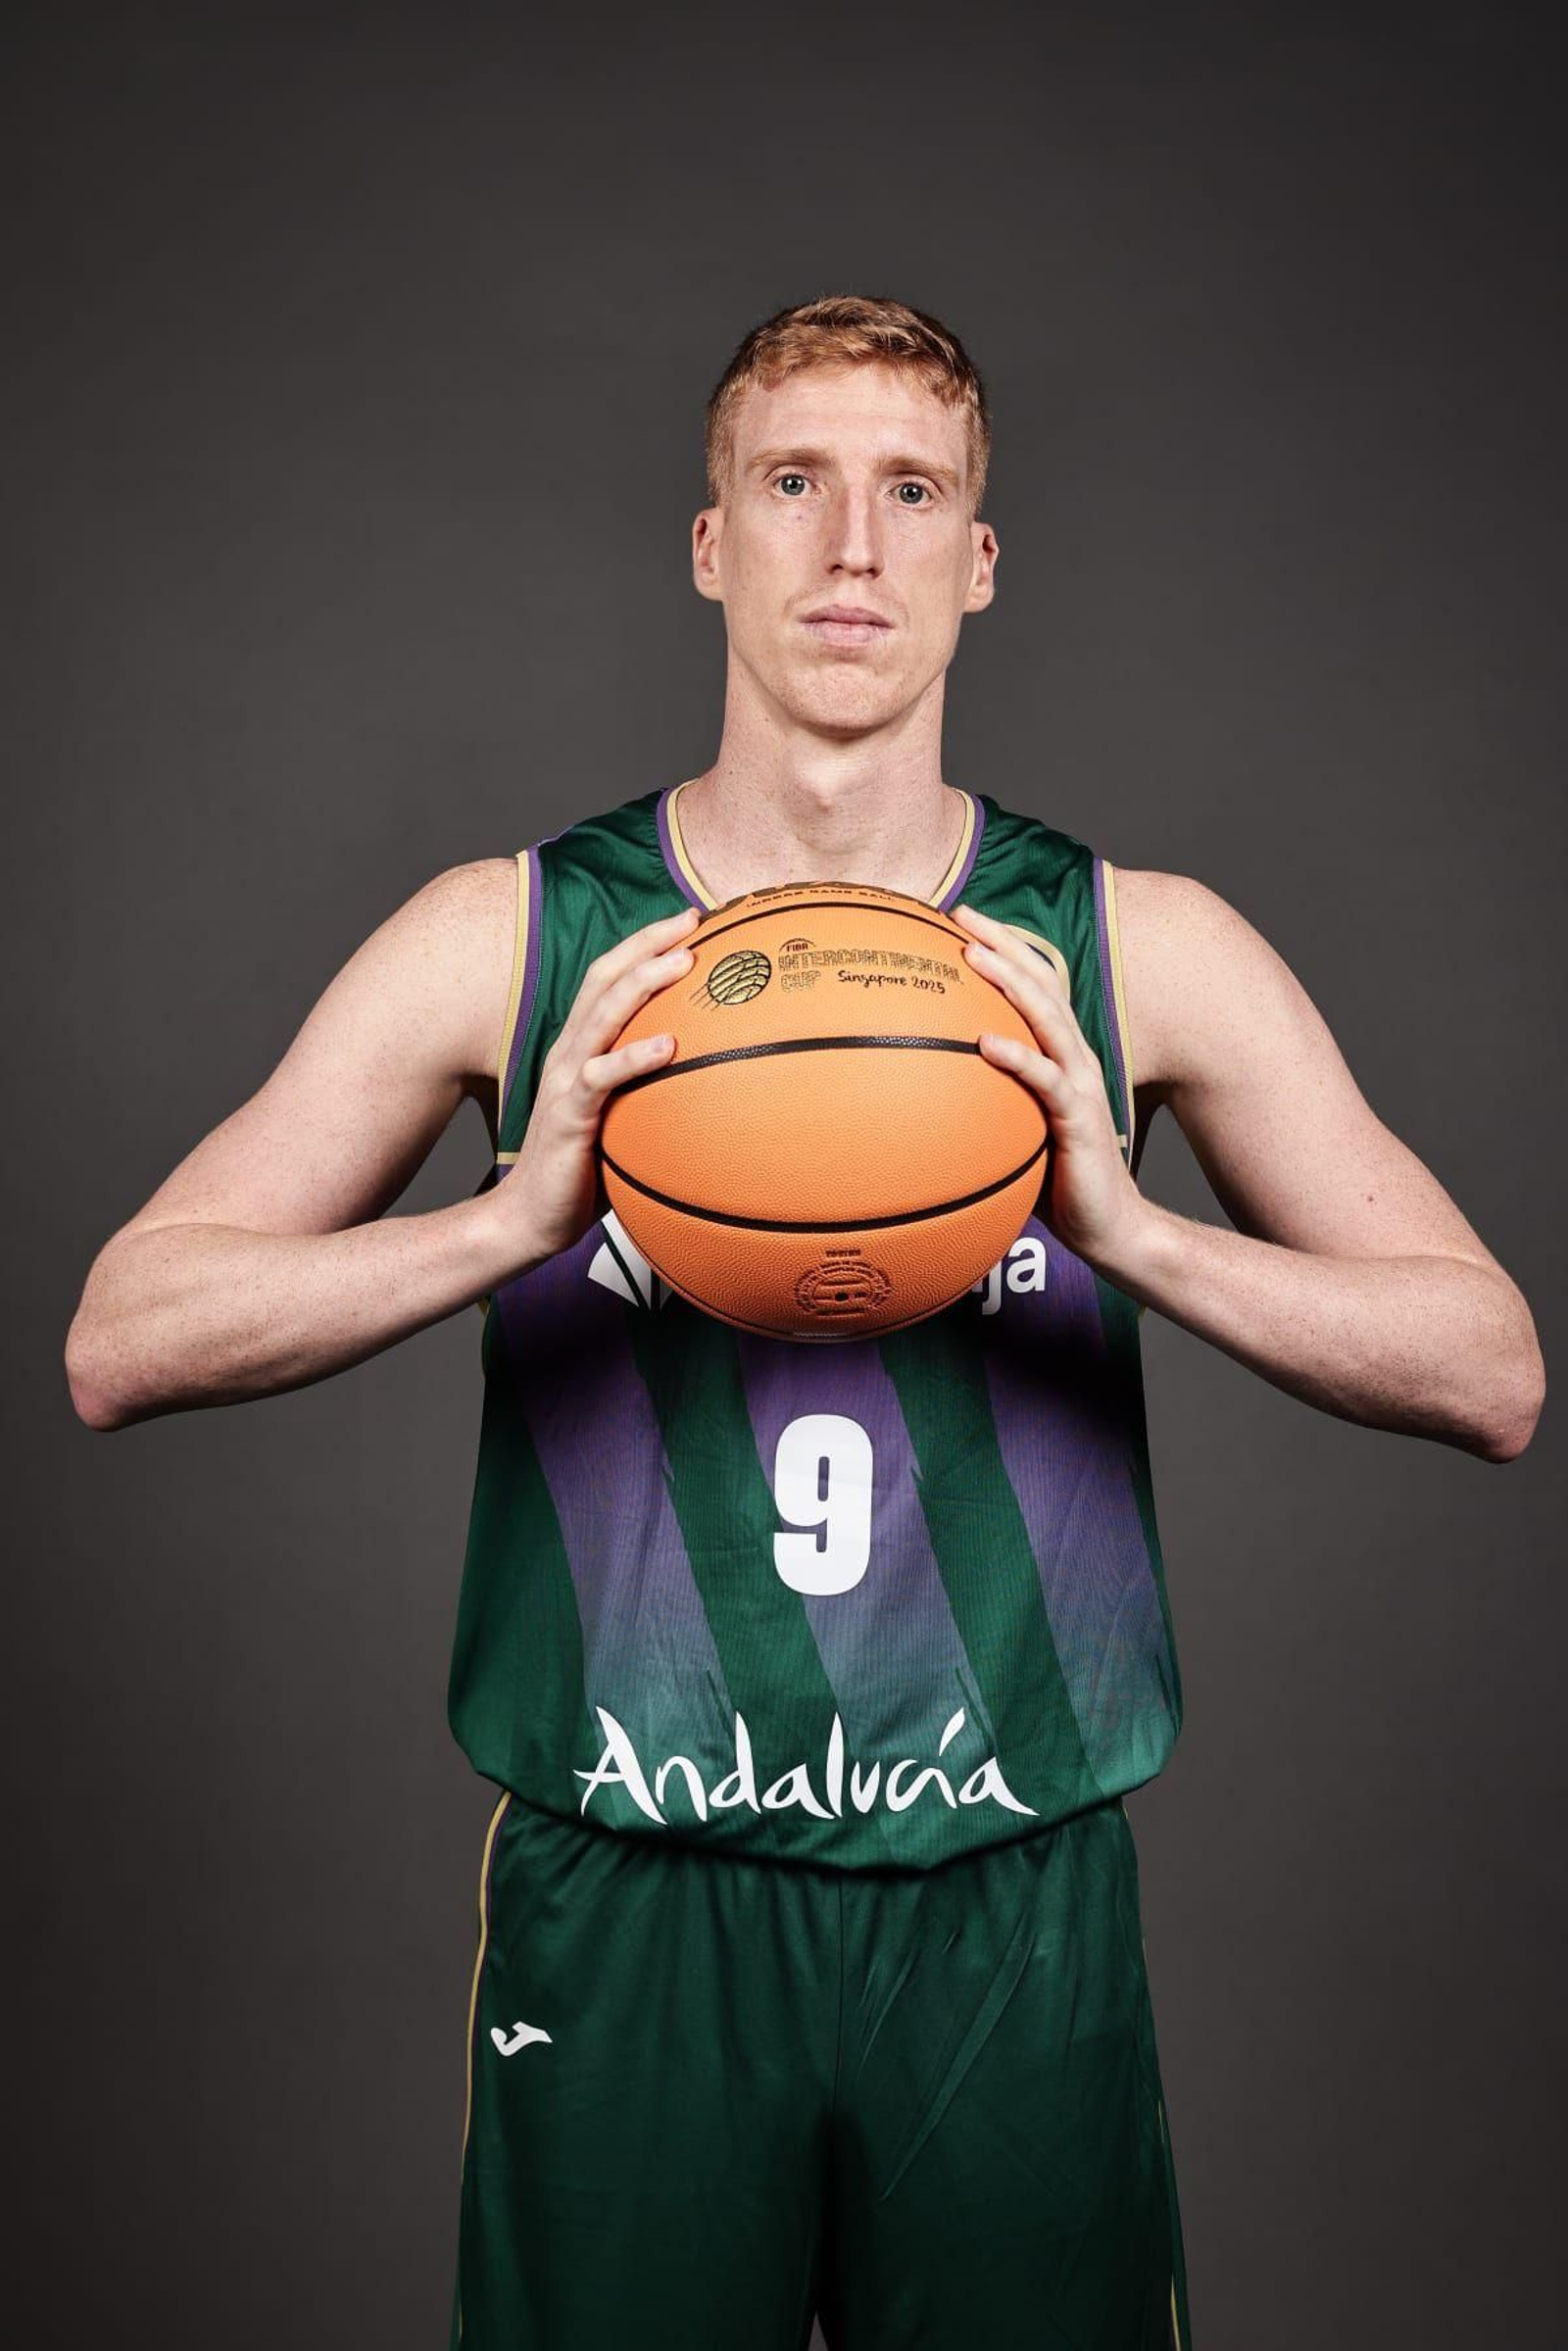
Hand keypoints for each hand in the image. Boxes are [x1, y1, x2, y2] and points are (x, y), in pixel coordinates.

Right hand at [496, 904, 701, 1266]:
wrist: (531, 1218)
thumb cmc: (583, 1171)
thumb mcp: (622, 1120)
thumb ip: (650, 1093)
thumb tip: (711, 1082)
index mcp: (580, 1048)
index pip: (608, 980)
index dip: (643, 944)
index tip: (688, 921)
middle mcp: (569, 1053)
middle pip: (605, 979)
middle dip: (647, 942)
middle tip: (692, 920)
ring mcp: (566, 1081)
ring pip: (602, 1015)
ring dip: (644, 982)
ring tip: (685, 961)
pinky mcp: (570, 1115)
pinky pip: (602, 1078)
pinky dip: (634, 1057)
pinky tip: (668, 1045)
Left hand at [951, 901, 1148, 1271]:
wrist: (1108, 1226)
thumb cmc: (1056, 1179)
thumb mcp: (1015, 1128)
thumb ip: (987, 1101)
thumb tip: (924, 1092)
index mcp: (1060, 1055)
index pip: (1033, 986)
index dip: (1003, 947)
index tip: (960, 918)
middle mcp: (1074, 1058)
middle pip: (1040, 985)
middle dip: (1001, 944)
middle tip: (961, 913)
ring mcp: (1079, 1085)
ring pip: (1045, 1019)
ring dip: (1009, 983)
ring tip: (972, 955)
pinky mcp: (1078, 1119)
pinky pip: (1046, 1082)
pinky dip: (1017, 1058)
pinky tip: (986, 1043)